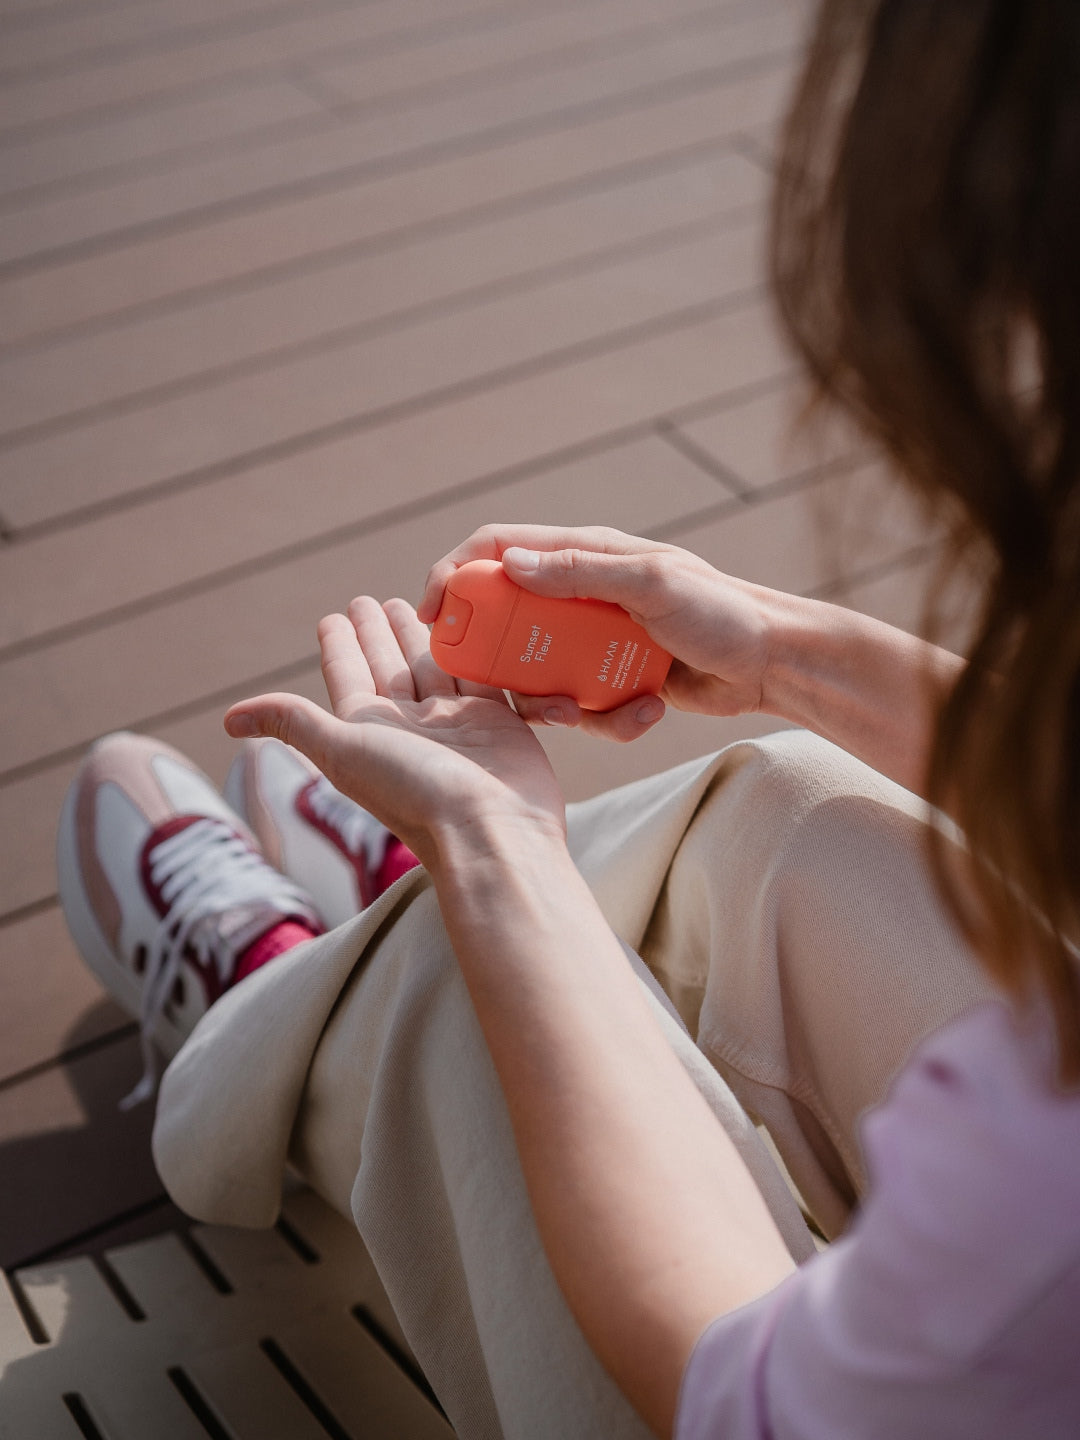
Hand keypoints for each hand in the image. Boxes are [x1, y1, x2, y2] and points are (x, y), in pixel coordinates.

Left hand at [224, 597, 566, 869]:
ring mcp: (456, 723)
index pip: (349, 676)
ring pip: (435, 667)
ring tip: (417, 604)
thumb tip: (229, 720)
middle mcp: (411, 727)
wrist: (492, 831)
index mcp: (369, 731)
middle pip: (391, 667)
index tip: (333, 617)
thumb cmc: (414, 794)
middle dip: (379, 633)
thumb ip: (293, 723)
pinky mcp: (497, 720)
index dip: (339, 645)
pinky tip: (471, 627)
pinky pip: (480, 674)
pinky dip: (474, 650)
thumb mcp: (343, 752)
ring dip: (423, 636)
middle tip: (373, 599)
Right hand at [418, 525, 774, 741]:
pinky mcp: (611, 679)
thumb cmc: (719, 610)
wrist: (770, 662)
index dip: (455, 573)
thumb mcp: (651, 583)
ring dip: (550, 701)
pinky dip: (603, 719)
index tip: (431, 614)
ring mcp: (594, 639)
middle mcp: (580, 594)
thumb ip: (580, 572)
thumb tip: (510, 565)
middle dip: (494, 658)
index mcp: (584, 555)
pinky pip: (581, 705)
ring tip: (577, 713)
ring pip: (538, 672)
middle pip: (505, 619)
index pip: (498, 550)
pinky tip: (642, 716)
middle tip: (493, 689)